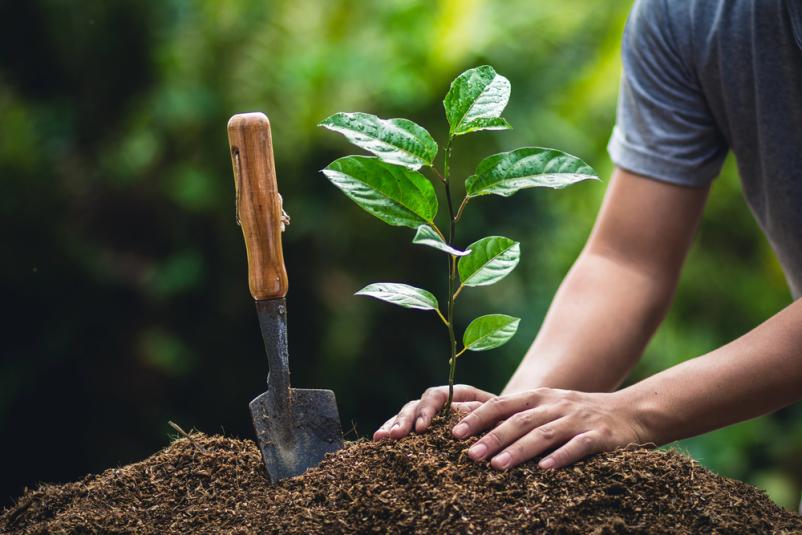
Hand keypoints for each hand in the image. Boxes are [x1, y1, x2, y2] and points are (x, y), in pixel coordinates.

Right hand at [373, 384, 494, 440]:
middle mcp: (440, 403)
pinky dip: (391, 433)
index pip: (436, 396)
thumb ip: (479, 414)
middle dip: (403, 420)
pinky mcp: (424, 432)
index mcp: (458, 394)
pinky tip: (378, 445)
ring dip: (392, 426)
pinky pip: (404, 429)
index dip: (427, 411)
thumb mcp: (498, 417)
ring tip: (379, 438)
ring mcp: (429, 415)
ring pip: (405, 415)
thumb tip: (456, 418)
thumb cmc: (506, 422)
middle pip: (416, 405)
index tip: (421, 428)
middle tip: (395, 436)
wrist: (512, 429)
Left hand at [452, 387, 647, 469]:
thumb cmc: (580, 415)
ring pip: (543, 434)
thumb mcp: (549, 408)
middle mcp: (555, 405)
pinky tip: (545, 470)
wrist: (632, 412)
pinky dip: (560, 457)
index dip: (478, 417)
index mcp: (539, 398)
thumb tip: (479, 430)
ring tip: (497, 466)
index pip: (502, 405)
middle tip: (470, 455)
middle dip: (492, 437)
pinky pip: (578, 447)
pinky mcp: (599, 436)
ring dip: (519, 450)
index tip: (454, 433)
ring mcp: (577, 420)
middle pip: (518, 421)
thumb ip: (519, 416)